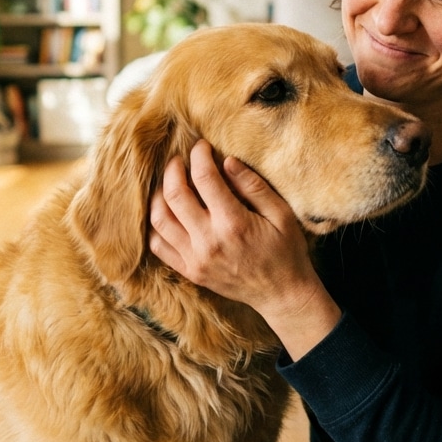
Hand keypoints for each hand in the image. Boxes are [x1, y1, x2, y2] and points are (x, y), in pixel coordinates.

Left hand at [148, 139, 341, 358]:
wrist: (281, 295)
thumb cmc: (286, 251)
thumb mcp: (281, 214)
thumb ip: (254, 186)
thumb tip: (227, 161)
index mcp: (233, 223)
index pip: (204, 178)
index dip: (199, 155)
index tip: (201, 146)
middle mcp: (208, 241)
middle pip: (174, 195)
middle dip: (173, 169)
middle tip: (179, 159)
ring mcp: (194, 259)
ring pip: (159, 219)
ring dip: (159, 195)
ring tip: (170, 183)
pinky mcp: (189, 271)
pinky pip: (158, 245)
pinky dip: (155, 225)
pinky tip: (166, 212)